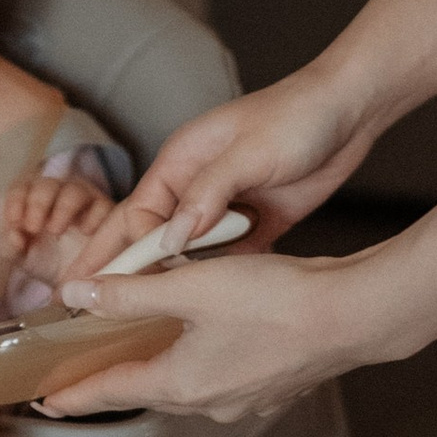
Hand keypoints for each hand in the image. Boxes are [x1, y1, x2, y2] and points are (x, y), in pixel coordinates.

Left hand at [0, 168, 112, 281]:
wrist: (78, 282)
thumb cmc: (48, 263)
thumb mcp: (24, 258)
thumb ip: (12, 247)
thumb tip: (15, 236)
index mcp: (35, 202)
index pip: (22, 187)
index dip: (16, 200)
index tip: (13, 222)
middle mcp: (59, 195)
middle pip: (47, 184)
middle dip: (37, 203)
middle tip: (33, 228)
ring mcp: (85, 201)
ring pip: (74, 190)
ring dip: (62, 208)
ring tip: (55, 231)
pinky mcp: (107, 213)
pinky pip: (102, 206)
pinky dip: (92, 217)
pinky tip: (85, 232)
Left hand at [35, 242, 388, 424]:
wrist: (354, 316)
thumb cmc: (277, 302)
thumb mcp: (192, 287)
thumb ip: (130, 293)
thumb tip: (77, 298)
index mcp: (181, 384)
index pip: (110, 392)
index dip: (74, 394)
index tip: (45, 402)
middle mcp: (210, 403)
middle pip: (147, 389)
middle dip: (115, 377)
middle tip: (86, 367)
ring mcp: (245, 399)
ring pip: (187, 383)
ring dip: (160, 364)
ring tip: (142, 343)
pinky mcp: (273, 384)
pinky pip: (222, 376)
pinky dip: (201, 357)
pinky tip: (207, 332)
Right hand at [53, 65, 374, 282]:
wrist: (350, 110)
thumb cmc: (297, 118)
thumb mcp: (249, 153)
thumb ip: (209, 192)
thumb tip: (171, 238)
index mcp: (181, 162)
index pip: (134, 215)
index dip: (110, 252)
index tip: (86, 286)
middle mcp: (196, 187)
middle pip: (150, 238)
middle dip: (121, 274)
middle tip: (91, 313)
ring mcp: (226, 207)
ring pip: (186, 254)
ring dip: (168, 283)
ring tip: (139, 326)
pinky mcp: (257, 223)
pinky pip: (225, 260)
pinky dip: (211, 282)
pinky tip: (200, 313)